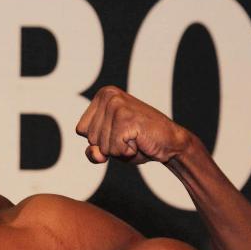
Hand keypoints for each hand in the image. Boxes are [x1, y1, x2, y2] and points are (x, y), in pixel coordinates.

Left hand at [75, 86, 189, 164]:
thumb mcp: (109, 147)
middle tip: (129, 136)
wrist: (170, 142)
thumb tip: (96, 154)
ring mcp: (116, 105)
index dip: (98, 140)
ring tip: (135, 138)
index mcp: (102, 96)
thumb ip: (94, 151)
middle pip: (90, 137)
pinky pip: (114, 148)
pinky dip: (126, 151)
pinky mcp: (126, 118)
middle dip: (109, 145)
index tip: (118, 132)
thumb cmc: (138, 142)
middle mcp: (108, 95)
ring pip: (101, 145)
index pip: (80, 130)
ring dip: (118, 149)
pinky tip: (139, 141)